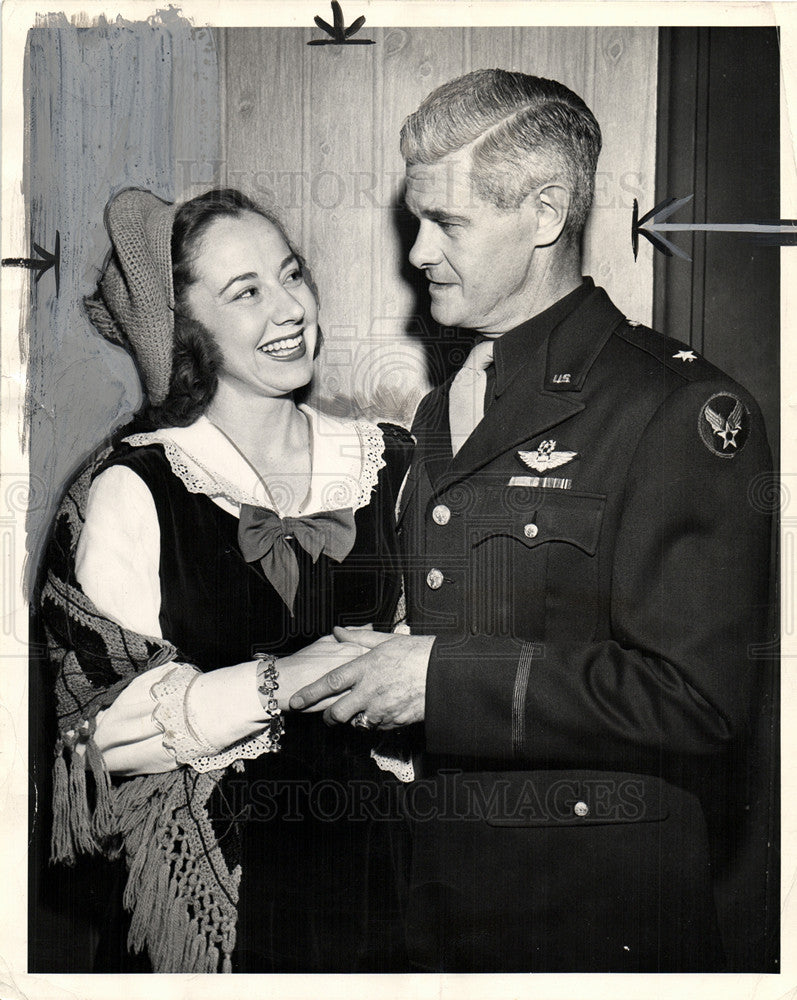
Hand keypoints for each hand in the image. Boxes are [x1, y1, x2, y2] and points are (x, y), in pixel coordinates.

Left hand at [289, 629, 435, 727]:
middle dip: (328, 717)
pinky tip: (380, 711)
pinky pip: (376, 727)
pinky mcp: (395, 722)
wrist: (446, 674)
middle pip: (338, 712)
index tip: (296, 700)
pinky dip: (373, 722)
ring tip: (359, 710)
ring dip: (354, 719)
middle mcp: (370, 690)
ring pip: (356, 722)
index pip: (330, 682)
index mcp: (366, 667)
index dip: (310, 692)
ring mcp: (382, 708)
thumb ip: (359, 638)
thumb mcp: (387, 641)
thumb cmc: (418, 653)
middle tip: (327, 716)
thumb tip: (338, 631)